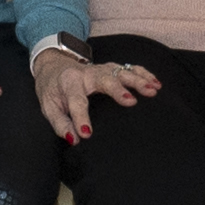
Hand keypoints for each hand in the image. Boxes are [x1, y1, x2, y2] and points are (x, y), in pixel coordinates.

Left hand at [34, 44, 158, 141]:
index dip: (80, 118)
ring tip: (152, 90)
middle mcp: (88, 73)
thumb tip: (74, 139)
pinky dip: (143, 74)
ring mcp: (101, 69)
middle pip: (105, 79)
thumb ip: (60, 123)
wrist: (53, 65)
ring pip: (121, 72)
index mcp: (69, 82)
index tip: (86, 134)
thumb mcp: (48, 107)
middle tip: (132, 102)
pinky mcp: (111, 68)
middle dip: (118, 90)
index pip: (76, 101)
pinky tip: (156, 83)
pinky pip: (129, 68)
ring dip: (138, 80)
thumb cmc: (52, 89)